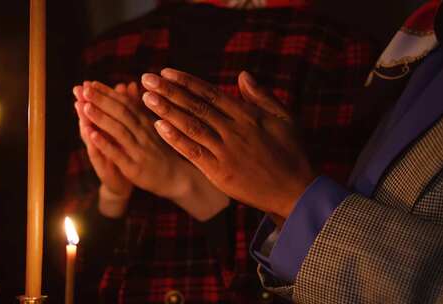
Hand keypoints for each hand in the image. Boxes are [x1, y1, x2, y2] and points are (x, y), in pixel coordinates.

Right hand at [73, 83, 132, 217]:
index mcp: (105, 130)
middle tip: (78, 89)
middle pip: (89, 119)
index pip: (98, 111)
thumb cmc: (124, 154)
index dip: (93, 97)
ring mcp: (98, 153)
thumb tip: (124, 85)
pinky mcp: (102, 167)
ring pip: (89, 134)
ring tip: (80, 106)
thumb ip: (124, 110)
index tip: (89, 82)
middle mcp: (99, 141)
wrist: (124, 184)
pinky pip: (96, 152)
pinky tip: (90, 132)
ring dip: (85, 120)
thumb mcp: (125, 132)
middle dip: (85, 103)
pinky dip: (94, 142)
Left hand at [80, 81, 228, 220]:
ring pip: (119, 130)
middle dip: (102, 100)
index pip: (125, 103)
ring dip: (101, 118)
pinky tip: (91, 134)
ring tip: (85, 106)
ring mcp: (139, 150)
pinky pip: (117, 153)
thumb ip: (138, 108)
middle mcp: (143, 133)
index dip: (108, 93)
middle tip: (85, 88)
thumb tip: (128, 84)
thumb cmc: (159, 150)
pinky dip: (104, 143)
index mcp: (146, 122)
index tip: (91, 83)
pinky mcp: (134, 167)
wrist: (175, 178)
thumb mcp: (151, 127)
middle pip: (121, 113)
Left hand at [141, 69, 316, 219]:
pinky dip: (176, 139)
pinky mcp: (220, 172)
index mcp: (247, 115)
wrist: (296, 190)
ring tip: (146, 98)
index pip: (210, 93)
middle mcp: (233, 130)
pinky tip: (159, 127)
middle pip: (195, 106)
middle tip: (147, 79)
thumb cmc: (291, 153)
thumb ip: (262, 96)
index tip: (166, 72)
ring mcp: (225, 151)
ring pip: (191, 126)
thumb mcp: (284, 118)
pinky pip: (193, 152)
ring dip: (167, 110)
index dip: (186, 82)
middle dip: (169, 91)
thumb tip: (242, 75)